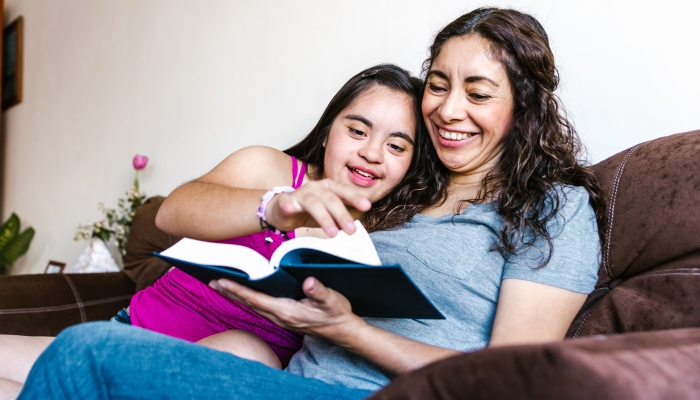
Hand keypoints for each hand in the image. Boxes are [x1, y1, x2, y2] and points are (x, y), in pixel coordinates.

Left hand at [209, 277, 365, 342]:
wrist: (342, 331)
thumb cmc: (336, 314)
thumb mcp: (332, 300)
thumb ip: (319, 291)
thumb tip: (308, 282)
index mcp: (287, 310)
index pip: (256, 299)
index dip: (238, 289)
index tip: (222, 280)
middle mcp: (280, 316)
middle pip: (248, 303)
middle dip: (229, 292)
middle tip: (211, 280)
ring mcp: (280, 319)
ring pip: (252, 306)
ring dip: (236, 295)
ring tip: (221, 285)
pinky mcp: (283, 318)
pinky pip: (260, 307)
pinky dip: (247, 298)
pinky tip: (243, 293)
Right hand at [265, 179, 370, 236]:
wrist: (281, 210)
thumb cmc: (308, 211)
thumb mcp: (329, 214)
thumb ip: (342, 216)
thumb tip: (355, 223)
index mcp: (329, 188)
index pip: (344, 191)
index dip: (355, 198)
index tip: (367, 207)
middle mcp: (316, 188)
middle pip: (331, 199)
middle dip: (342, 215)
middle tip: (351, 230)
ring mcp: (300, 194)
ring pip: (313, 203)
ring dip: (324, 218)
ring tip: (332, 233)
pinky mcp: (285, 201)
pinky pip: (286, 202)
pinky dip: (288, 205)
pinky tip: (290, 209)